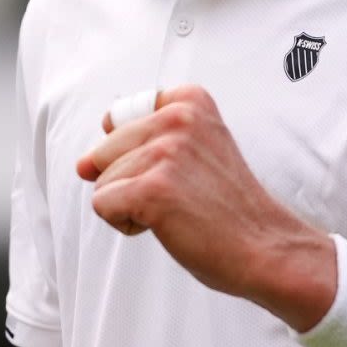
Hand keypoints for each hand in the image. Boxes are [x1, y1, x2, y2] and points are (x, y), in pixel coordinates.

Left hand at [76, 86, 335, 329]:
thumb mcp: (197, 149)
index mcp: (189, 100)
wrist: (264, 246)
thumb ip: (144, 141)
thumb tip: (81, 164)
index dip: (138, 154)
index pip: (120, 119)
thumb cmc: (230, 207)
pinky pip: (103, 205)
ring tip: (178, 210)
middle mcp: (177, 118)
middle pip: (105, 151)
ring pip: (101, 181)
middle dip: (130, 181)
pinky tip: (167, 224)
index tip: (180, 170)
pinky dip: (126, 224)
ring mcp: (165, 152)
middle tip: (182, 196)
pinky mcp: (152, 188)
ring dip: (131, 205)